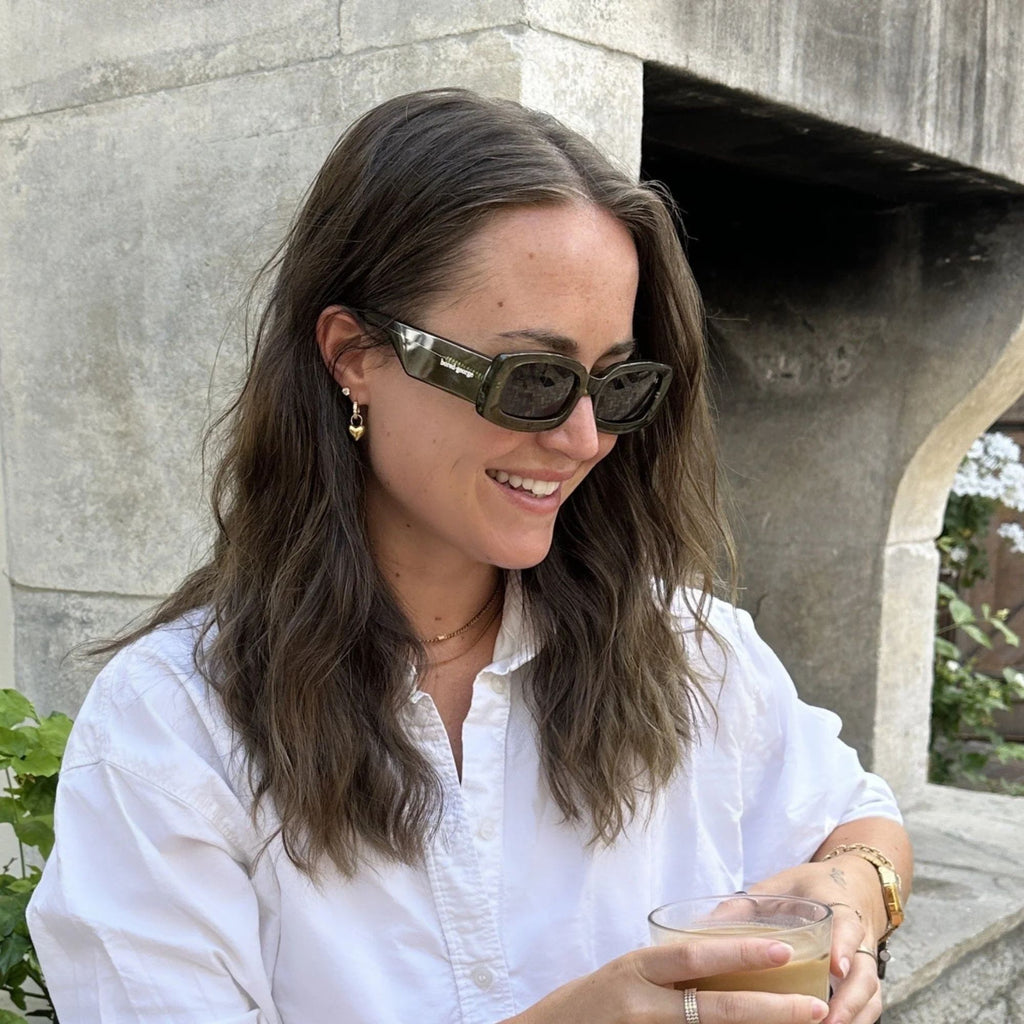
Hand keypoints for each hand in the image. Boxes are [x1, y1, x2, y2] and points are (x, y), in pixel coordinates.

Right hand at [508, 937, 828, 1023]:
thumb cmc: (584, 1005)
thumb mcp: (622, 976)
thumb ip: (665, 973)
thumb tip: (724, 969)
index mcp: (635, 970)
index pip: (695, 957)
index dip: (740, 953)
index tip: (784, 951)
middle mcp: (641, 1005)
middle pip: (716, 1009)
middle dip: (771, 1009)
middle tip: (816, 1007)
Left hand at [749, 861, 883, 1023]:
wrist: (852, 886)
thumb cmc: (810, 887)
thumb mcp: (781, 884)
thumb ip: (749, 902)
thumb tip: (706, 925)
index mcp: (839, 907)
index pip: (847, 926)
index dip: (843, 946)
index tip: (834, 967)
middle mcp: (859, 938)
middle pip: (864, 973)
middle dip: (849, 1000)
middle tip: (826, 1018)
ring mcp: (864, 961)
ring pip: (870, 994)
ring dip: (853, 1015)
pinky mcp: (864, 978)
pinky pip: (870, 1004)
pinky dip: (858, 1019)